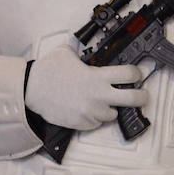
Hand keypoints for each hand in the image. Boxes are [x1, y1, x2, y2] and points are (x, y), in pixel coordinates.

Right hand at [25, 42, 148, 131]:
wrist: (31, 90)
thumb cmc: (47, 71)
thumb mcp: (65, 52)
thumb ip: (79, 52)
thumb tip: (82, 51)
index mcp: (98, 76)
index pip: (129, 74)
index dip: (136, 73)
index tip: (136, 74)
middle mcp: (99, 95)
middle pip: (134, 99)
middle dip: (142, 97)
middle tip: (142, 96)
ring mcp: (91, 111)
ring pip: (113, 114)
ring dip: (110, 108)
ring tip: (100, 101)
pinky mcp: (82, 123)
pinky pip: (96, 123)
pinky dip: (94, 117)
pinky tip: (85, 108)